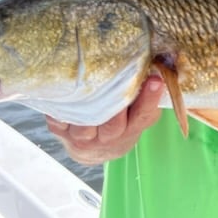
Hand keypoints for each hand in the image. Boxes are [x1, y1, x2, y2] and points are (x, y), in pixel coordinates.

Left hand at [46, 75, 164, 164]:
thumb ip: (148, 97)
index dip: (149, 100)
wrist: (95, 149)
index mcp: (131, 131)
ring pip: (84, 126)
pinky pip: (58, 122)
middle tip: (120, 83)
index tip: (155, 81)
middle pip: (113, 125)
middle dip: (117, 106)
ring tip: (89, 84)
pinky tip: (62, 93)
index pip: (143, 116)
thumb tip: (159, 68)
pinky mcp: (61, 133)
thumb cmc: (122, 123)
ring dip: (87, 109)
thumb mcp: (139, 114)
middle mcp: (107, 139)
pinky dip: (59, 110)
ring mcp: (82, 138)